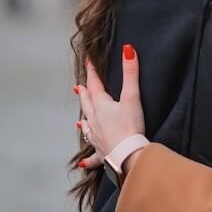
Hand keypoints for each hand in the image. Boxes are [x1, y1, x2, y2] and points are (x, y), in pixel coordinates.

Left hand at [74, 45, 145, 168]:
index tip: (88, 62)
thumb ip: (131, 73)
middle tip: (79, 88)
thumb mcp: (132, 97)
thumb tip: (127, 50)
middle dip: (84, 94)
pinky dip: (87, 159)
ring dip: (84, 122)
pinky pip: (92, 156)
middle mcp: (95, 121)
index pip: (94, 85)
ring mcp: (97, 138)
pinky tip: (82, 162)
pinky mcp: (102, 153)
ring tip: (79, 121)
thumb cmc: (130, 127)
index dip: (92, 72)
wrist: (128, 155)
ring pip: (87, 128)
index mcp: (102, 106)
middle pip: (87, 104)